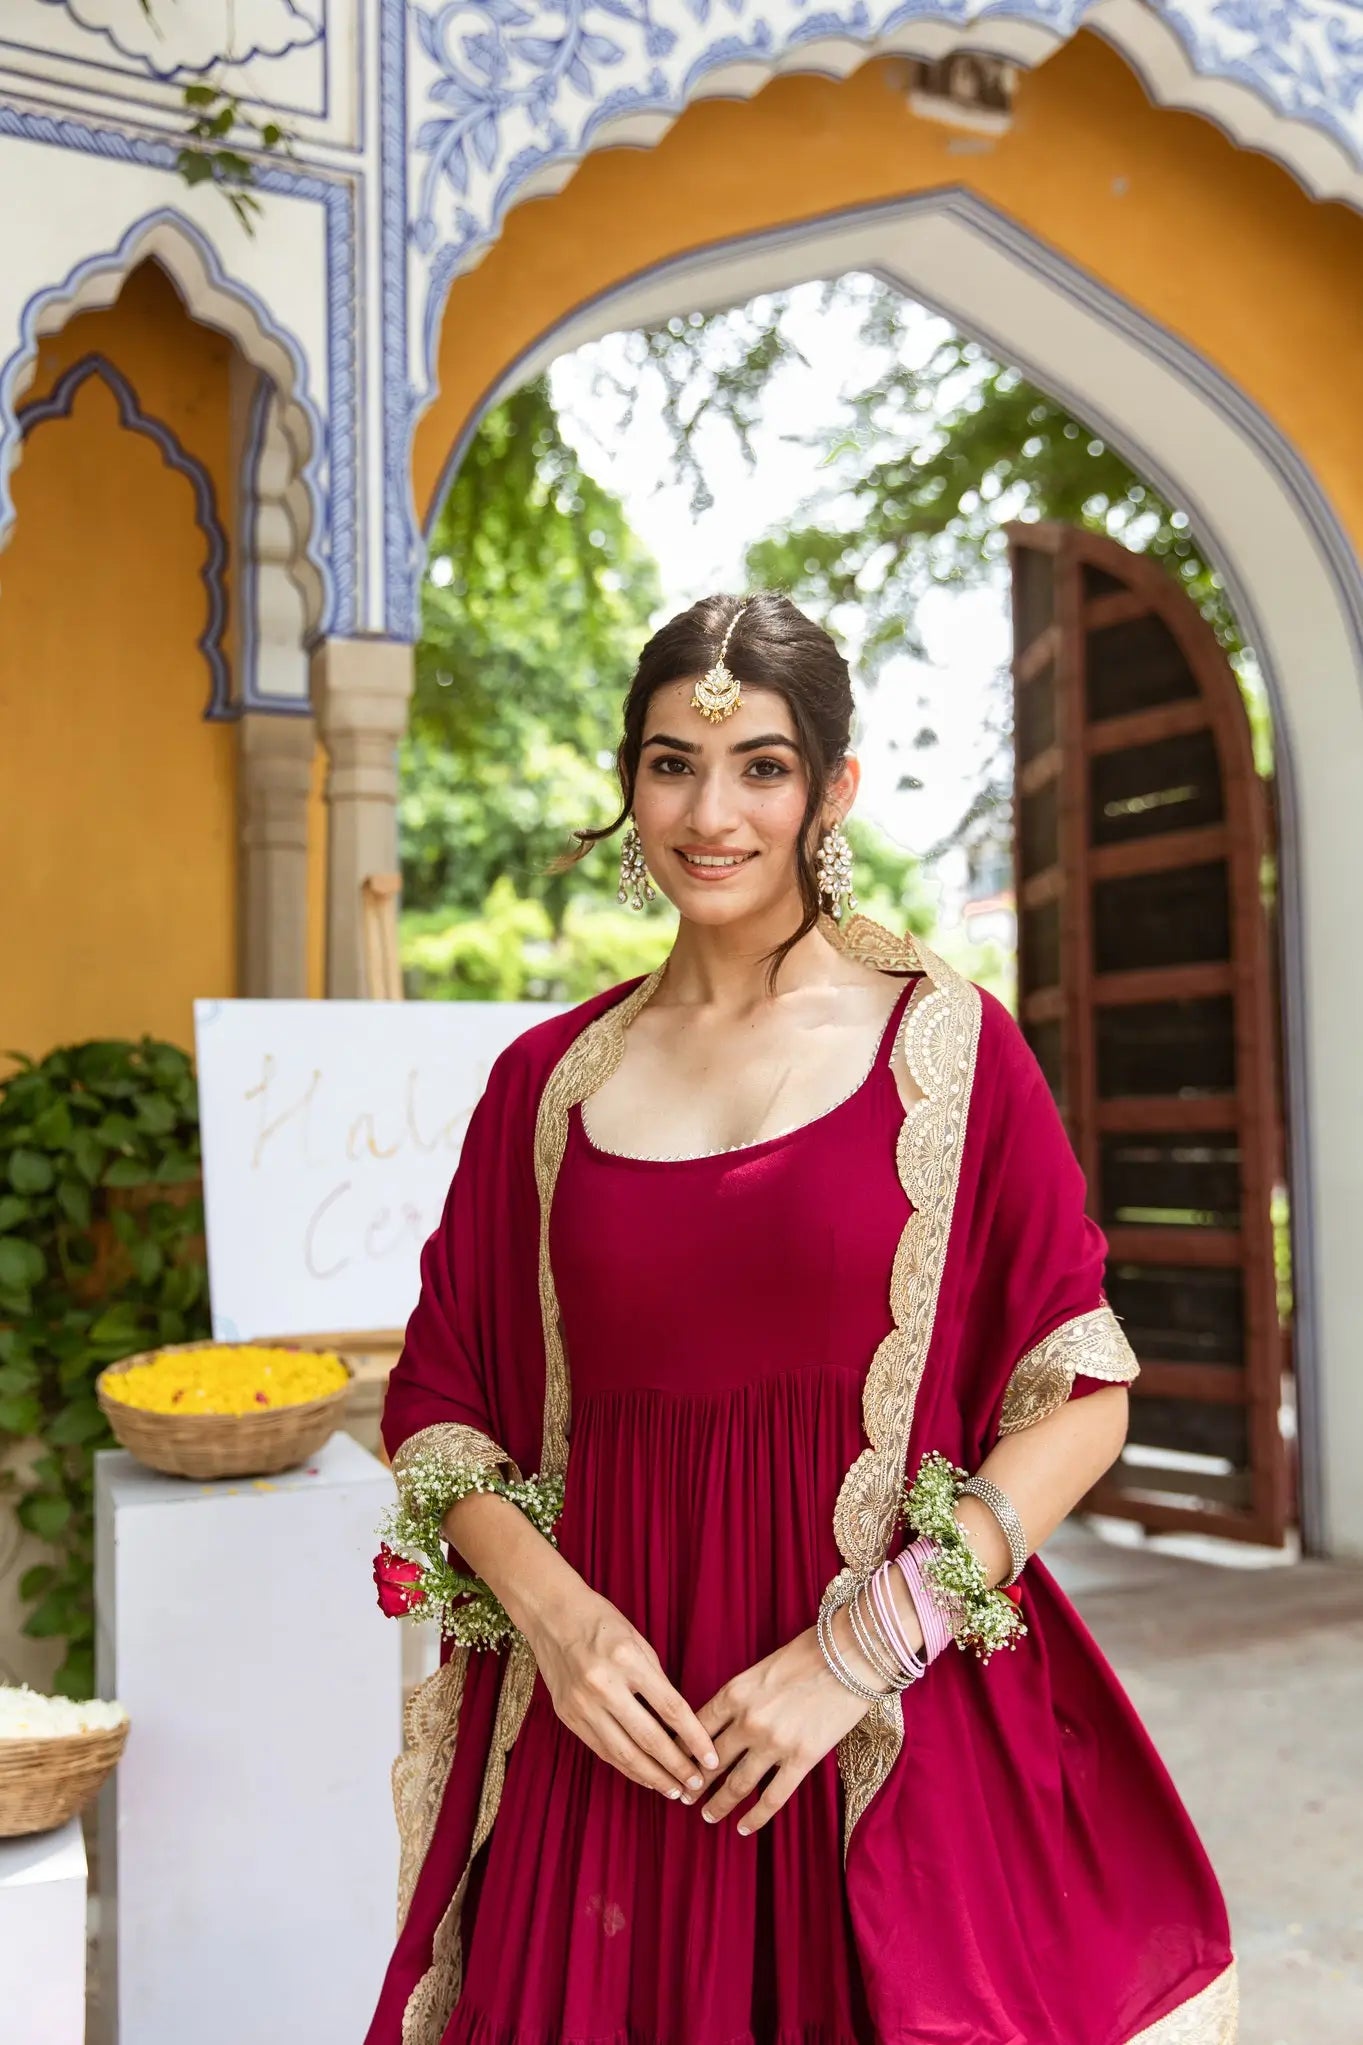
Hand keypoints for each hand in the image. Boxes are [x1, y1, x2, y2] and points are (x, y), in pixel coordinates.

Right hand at [523, 1580, 719, 1799]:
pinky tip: (644, 1776)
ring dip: (652, 1776)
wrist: (552, 1615)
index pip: (671, 1709)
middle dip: (676, 1767)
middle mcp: (603, 1685)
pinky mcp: (568, 1716)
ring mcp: (582, 1704)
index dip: (695, 1739)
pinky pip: (601, 1750)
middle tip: (696, 1785)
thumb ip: (657, 1682)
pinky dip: (625, 1767)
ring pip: (623, 1753)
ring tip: (674, 1789)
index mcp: (628, 1660)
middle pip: (648, 1739)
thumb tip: (677, 1724)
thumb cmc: (602, 1623)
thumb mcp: (639, 1642)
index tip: (711, 1759)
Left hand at [691, 1610, 889, 1835]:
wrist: (851, 1654)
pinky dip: (755, 1818)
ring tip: (708, 1816)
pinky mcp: (802, 1759)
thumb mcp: (762, 1668)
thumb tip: (725, 1721)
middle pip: (710, 1761)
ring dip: (718, 1804)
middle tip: (684, 1797)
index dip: (681, 1750)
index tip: (673, 1763)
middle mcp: (748, 1721)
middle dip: (694, 1783)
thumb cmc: (809, 1652)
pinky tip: (743, 1828)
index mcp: (734, 1692)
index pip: (695, 1728)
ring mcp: (774, 1743)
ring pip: (736, 1785)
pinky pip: (772, 1798)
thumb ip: (742, 1696)